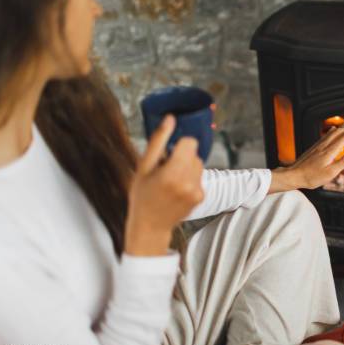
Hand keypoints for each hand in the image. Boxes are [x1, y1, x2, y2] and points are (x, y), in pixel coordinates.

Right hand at [124, 115, 204, 255]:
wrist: (150, 225)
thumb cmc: (142, 195)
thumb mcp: (144, 166)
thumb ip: (158, 141)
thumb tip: (170, 118)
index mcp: (173, 173)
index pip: (190, 142)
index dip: (178, 144)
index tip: (167, 153)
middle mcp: (189, 182)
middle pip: (194, 153)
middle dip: (181, 156)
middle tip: (165, 169)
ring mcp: (197, 191)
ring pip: (198, 164)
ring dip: (186, 167)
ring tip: (170, 179)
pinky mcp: (201, 196)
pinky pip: (199, 177)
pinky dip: (190, 178)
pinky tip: (176, 188)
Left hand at [270, 121, 343, 192]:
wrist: (294, 175)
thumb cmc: (312, 177)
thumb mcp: (331, 173)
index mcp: (330, 151)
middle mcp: (324, 145)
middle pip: (340, 132)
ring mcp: (318, 146)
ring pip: (333, 133)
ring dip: (342, 127)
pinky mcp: (314, 148)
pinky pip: (326, 135)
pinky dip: (333, 131)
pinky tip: (333, 130)